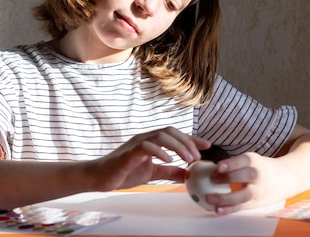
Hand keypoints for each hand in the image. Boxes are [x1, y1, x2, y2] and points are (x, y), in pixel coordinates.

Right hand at [86, 127, 210, 191]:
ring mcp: (137, 143)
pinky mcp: (129, 152)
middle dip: (187, 142)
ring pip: (161, 135)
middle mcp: (145, 137)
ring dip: (178, 146)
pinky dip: (160, 151)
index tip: (207, 146)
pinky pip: (147, 146)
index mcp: (151, 141)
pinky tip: (169, 160)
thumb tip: (187, 174)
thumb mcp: (152, 173)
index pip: (175, 134)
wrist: (101, 177)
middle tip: (197, 157)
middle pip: (170, 131)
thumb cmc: (124, 172)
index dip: (192, 138)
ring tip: (188, 159)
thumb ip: (169, 171)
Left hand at [206, 152, 290, 214]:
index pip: (243, 161)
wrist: (284, 179)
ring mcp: (258, 190)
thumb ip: (234, 164)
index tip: (218, 166)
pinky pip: (242, 207)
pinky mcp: (255, 203)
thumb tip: (209, 169)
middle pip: (246, 176)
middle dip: (228, 178)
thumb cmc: (260, 168)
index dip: (231, 164)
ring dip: (226, 198)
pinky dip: (229, 209)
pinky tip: (218, 210)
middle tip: (212, 179)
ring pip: (243, 195)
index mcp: (254, 161)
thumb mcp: (251, 161)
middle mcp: (258, 175)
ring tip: (210, 199)